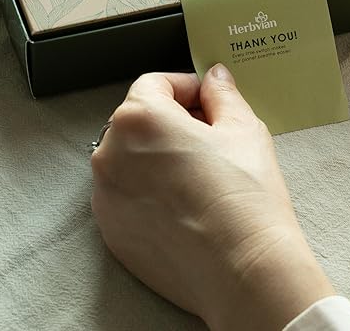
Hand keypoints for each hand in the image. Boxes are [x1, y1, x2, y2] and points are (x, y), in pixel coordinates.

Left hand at [91, 65, 334, 330]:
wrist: (243, 270)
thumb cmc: (244, 196)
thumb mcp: (242, 128)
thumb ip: (222, 93)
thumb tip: (214, 77)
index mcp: (139, 118)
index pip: (155, 83)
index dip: (186, 87)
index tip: (208, 101)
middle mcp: (110, 153)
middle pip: (139, 119)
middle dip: (172, 119)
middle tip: (210, 136)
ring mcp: (105, 195)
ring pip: (130, 157)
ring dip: (157, 154)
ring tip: (198, 172)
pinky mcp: (110, 231)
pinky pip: (125, 193)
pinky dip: (147, 189)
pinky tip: (184, 203)